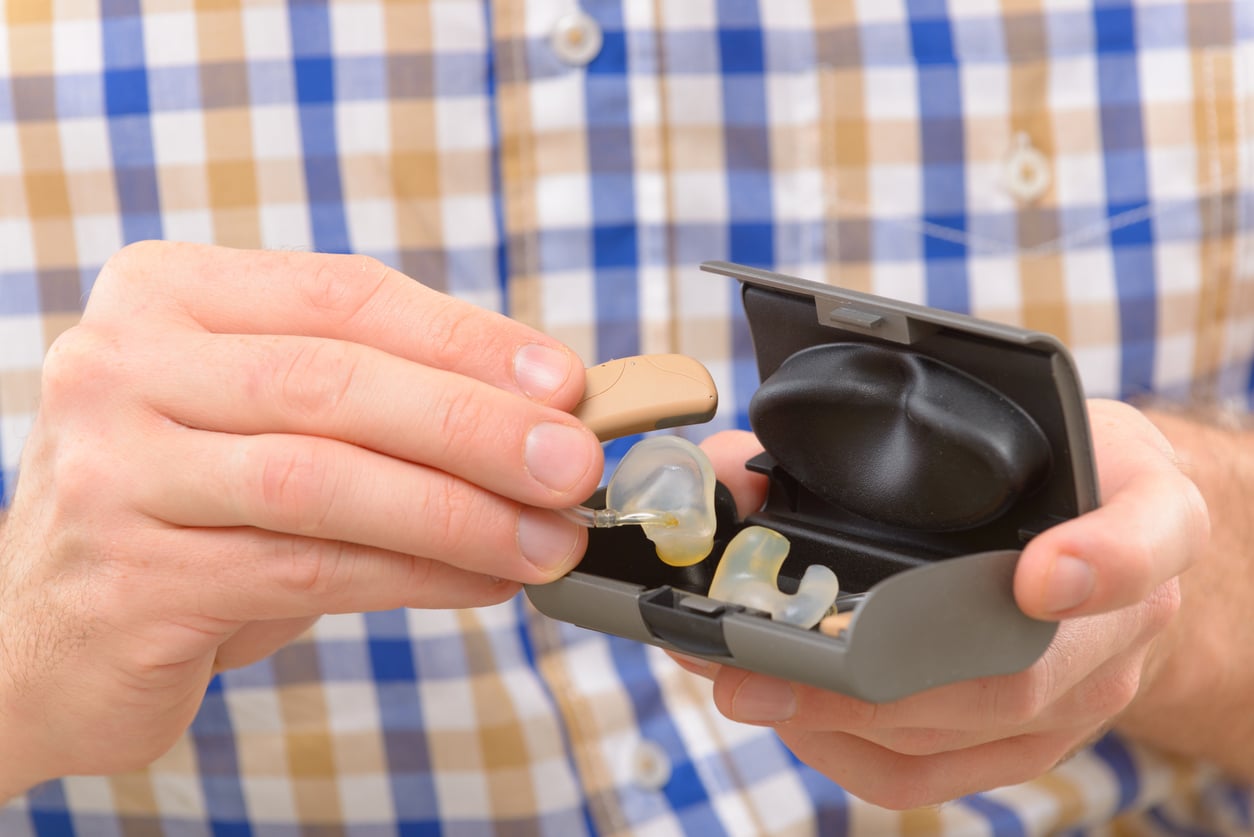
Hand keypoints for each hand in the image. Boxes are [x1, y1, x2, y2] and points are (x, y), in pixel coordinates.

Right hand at [0, 242, 602, 795]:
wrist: (48, 630)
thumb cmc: (192, 506)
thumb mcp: (267, 419)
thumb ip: (374, 396)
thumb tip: (539, 411)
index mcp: (167, 293)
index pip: (343, 295)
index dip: (467, 338)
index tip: (564, 382)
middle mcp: (122, 364)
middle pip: (334, 381)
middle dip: (475, 425)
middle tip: (574, 463)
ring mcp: (113, 471)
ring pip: (322, 481)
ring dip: (460, 513)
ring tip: (549, 540)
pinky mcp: (127, 578)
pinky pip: (305, 572)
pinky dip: (415, 577)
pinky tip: (485, 582)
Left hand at [678, 399, 1208, 808]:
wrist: (1119, 542)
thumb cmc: (1062, 471)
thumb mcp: (1026, 411)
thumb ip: (899, 419)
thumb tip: (729, 467)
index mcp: (1149, 516)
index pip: (1148, 540)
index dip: (1099, 564)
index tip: (1036, 576)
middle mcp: (1128, 623)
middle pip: (1016, 674)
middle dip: (877, 674)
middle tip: (770, 655)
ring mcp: (1082, 698)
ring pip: (963, 732)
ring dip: (840, 714)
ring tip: (742, 675)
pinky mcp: (1030, 747)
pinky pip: (937, 774)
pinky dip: (849, 751)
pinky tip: (788, 714)